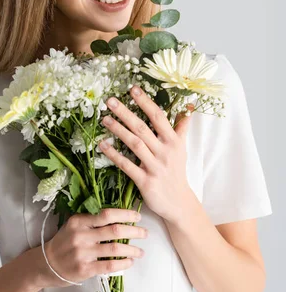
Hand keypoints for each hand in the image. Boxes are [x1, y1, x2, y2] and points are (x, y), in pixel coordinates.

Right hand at [39, 208, 147, 287]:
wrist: (47, 264)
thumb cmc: (65, 242)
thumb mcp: (74, 226)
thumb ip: (92, 221)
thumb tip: (120, 218)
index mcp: (79, 221)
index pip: (107, 214)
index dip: (125, 214)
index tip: (138, 217)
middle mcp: (81, 235)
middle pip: (115, 230)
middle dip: (134, 231)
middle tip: (145, 233)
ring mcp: (83, 253)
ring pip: (115, 248)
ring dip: (132, 249)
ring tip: (141, 251)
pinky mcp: (85, 269)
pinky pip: (110, 265)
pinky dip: (124, 263)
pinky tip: (130, 262)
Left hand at [98, 85, 194, 224]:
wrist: (179, 203)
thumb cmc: (176, 172)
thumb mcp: (181, 149)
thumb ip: (181, 129)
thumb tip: (188, 109)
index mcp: (173, 141)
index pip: (158, 117)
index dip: (145, 102)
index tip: (132, 89)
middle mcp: (165, 152)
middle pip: (143, 128)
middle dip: (126, 112)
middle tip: (110, 100)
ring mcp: (155, 167)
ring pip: (135, 144)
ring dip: (118, 130)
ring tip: (104, 119)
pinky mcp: (145, 182)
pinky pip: (127, 165)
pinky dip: (114, 155)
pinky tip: (103, 145)